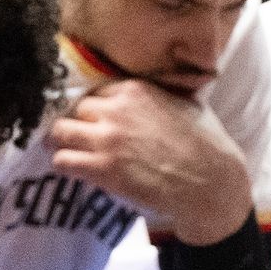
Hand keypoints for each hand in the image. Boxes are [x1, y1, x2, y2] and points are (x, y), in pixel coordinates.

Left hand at [47, 79, 252, 244]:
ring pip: (60, 132)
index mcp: (134, 90)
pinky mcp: (101, 168)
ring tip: (69, 150)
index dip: (95, 108)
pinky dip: (64, 164)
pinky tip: (74, 169)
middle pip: (75, 109)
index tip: (94, 119)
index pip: (95, 91)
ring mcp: (106, 139)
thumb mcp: (185, 103)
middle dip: (78, 123)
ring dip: (62, 142)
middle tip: (81, 136)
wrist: (210, 182)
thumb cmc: (206, 143)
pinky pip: (62, 160)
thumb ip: (158, 93)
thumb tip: (152, 88)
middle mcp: (115, 110)